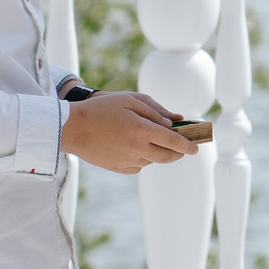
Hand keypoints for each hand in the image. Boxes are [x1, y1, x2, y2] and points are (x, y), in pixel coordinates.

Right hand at [59, 91, 199, 173]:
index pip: (174, 141)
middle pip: (167, 156)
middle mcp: (137, 148)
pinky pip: (138, 166)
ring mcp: (127, 160)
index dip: (188, 145)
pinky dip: (142, 158)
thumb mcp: (130, 100)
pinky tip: (134, 147)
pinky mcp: (117, 168)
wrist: (71, 128)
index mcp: (142, 130)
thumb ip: (155, 111)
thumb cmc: (101, 109)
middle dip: (178, 153)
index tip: (196, 147)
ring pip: (152, 160)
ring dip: (158, 152)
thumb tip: (174, 122)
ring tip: (150, 140)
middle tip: (183, 147)